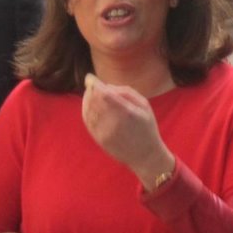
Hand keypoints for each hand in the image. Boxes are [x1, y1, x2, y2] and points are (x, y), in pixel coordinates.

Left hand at [82, 73, 173, 188]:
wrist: (145, 156)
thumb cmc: (147, 128)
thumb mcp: (145, 106)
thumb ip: (127, 92)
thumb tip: (107, 86)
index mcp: (127, 112)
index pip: (104, 94)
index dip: (95, 84)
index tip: (90, 77)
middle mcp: (114, 122)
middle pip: (94, 101)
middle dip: (90, 90)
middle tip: (90, 83)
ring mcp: (105, 132)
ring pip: (88, 110)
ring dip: (87, 99)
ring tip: (89, 92)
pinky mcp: (100, 139)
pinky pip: (88, 121)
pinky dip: (85, 111)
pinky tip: (88, 105)